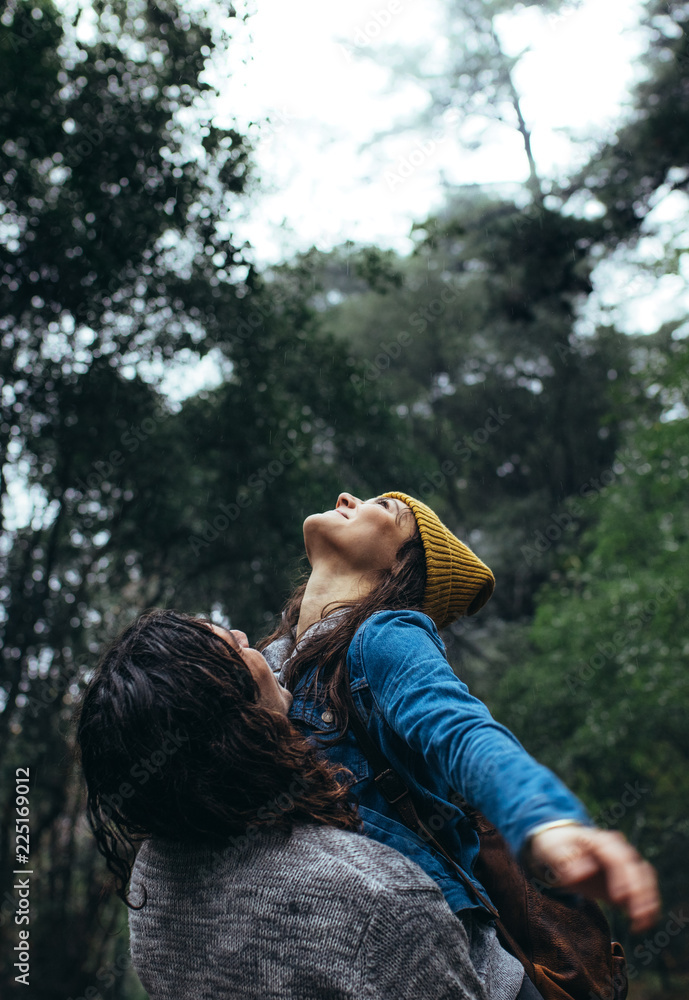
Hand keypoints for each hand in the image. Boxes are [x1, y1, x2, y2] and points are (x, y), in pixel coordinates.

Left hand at [526, 825, 659, 932]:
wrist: (562, 847)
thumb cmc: (557, 848)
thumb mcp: (553, 851)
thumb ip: (565, 861)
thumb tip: (583, 872)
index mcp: (600, 841)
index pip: (617, 858)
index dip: (622, 877)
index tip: (619, 898)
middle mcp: (618, 850)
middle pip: (637, 869)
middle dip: (640, 892)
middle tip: (637, 916)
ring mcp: (626, 864)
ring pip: (646, 878)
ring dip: (648, 900)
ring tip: (642, 923)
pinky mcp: (628, 880)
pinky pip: (644, 890)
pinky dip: (647, 906)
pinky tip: (641, 925)